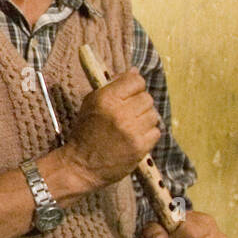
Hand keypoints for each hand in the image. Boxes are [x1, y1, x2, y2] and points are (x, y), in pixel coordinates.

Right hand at [61, 68, 160, 189]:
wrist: (81, 166)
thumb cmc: (84, 133)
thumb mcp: (90, 104)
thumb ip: (111, 86)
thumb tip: (134, 72)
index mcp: (106, 99)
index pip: (136, 81)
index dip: (134, 87)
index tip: (128, 95)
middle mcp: (120, 112)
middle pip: (147, 97)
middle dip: (139, 105)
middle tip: (127, 115)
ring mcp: (132, 130)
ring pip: (153, 115)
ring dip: (144, 120)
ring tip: (130, 128)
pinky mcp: (140, 146)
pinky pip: (156, 132)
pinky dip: (147, 135)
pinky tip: (134, 138)